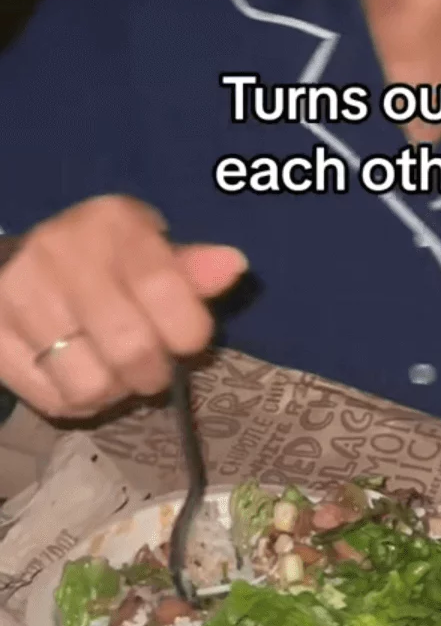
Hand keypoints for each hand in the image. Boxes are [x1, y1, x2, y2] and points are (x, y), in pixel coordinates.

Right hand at [0, 196, 246, 419]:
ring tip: (113, 369)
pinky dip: (80, 401)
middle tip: (152, 366)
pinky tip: (80, 374)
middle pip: (131, 349)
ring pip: (92, 386)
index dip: (190, 331)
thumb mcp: (146, 248)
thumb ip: (189, 268)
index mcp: (112, 224)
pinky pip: (57, 401)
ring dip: (115, 391)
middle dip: (154, 372)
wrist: (14, 264)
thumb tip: (234, 266)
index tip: (188, 340)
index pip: (166, 289)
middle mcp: (61, 255)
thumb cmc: (99, 257)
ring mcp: (21, 298)